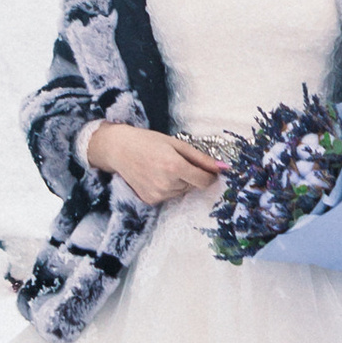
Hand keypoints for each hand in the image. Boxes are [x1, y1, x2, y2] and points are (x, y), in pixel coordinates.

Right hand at [82, 123, 222, 205]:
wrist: (118, 149)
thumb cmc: (148, 142)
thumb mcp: (177, 144)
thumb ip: (201, 158)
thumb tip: (222, 167)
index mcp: (174, 166)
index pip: (204, 181)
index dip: (210, 175)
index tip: (209, 169)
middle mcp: (166, 184)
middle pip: (193, 185)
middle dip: (191, 174)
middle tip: (175, 160)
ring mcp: (157, 194)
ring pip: (182, 191)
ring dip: (180, 181)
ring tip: (163, 166)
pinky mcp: (150, 200)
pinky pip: (169, 196)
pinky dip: (168, 187)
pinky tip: (155, 175)